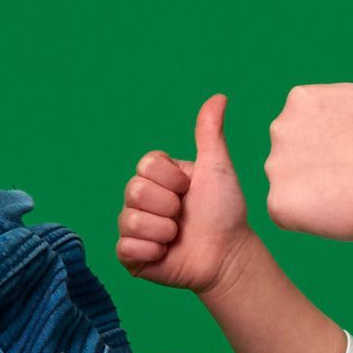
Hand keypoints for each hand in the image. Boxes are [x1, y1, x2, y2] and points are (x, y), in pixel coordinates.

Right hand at [117, 94, 253, 293]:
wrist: (227, 254)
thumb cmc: (224, 211)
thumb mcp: (217, 168)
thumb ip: (210, 133)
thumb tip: (219, 97)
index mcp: (157, 176)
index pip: (145, 166)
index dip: (171, 180)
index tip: (190, 189)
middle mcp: (141, 199)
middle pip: (135, 191)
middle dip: (168, 206)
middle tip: (184, 215)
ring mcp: (134, 227)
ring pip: (130, 220)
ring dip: (163, 230)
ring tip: (178, 235)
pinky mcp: (131, 255)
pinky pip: (125, 247)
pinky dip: (151, 251)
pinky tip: (167, 253)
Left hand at [265, 2, 352, 240]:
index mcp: (301, 98)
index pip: (309, 129)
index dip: (337, 144)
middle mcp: (279, 126)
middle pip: (295, 155)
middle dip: (322, 166)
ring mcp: (275, 165)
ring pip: (291, 185)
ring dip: (314, 193)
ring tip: (349, 191)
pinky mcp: (278, 202)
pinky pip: (287, 213)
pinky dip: (308, 217)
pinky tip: (336, 210)